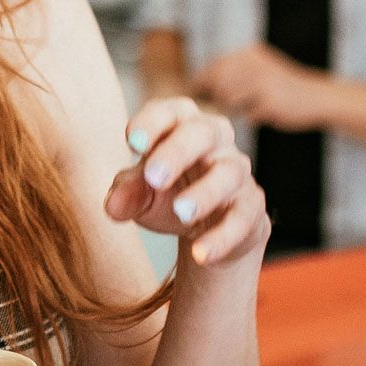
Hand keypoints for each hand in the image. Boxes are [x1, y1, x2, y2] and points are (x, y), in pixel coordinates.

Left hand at [106, 96, 269, 269]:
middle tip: (154, 177)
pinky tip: (201, 253)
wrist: (206, 228)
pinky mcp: (251, 206)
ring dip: (205, 192)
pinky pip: (243, 216)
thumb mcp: (141, 192)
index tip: (132, 142)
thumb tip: (114, 204)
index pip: (171, 112)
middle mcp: (214, 141)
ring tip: (182, 212)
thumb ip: (126, 193)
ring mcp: (237, 172)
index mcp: (182, 125)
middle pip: (203, 132)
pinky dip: (223, 236)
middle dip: (178, 152)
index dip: (152, 122)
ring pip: (228, 173)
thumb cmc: (167, 194)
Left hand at [192, 44, 329, 130]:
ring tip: (246, 108)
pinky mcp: (270, 101)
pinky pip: (247, 114)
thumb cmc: (282, 88)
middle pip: (218, 82)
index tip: (194, 93)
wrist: (318, 97)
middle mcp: (255, 64)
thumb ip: (234, 73)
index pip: (215, 66)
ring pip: (229, 98)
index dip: (201, 81)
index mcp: (250, 54)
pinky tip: (263, 113)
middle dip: (213, 95)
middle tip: (212, 106)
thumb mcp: (259, 70)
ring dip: (232, 107)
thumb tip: (197, 85)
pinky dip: (251, 116)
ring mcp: (262, 82)